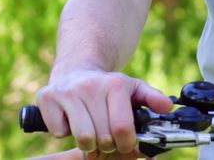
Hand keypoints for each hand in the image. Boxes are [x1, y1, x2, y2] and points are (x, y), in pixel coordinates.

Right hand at [35, 70, 172, 155]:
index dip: (126, 144)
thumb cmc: (107, 87)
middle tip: (105, 136)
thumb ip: (152, 98)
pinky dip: (63, 131)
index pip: (122, 129)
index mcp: (114, 84)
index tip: (124, 143)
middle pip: (102, 138)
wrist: (76, 69)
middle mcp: (90, 85)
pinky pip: (58, 132)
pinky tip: (69, 119)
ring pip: (82, 138)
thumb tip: (167, 107)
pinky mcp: (46, 97)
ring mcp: (67, 91)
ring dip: (87, 142)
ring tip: (90, 131)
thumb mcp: (132, 88)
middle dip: (106, 144)